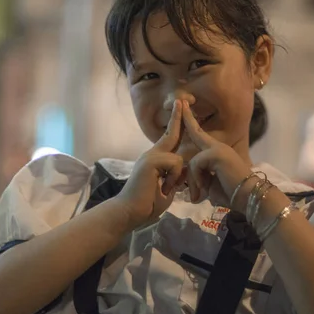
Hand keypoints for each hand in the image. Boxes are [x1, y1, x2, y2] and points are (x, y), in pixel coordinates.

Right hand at [116, 100, 185, 227]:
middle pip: (170, 134)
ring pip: (178, 158)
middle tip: (182, 100)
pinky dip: (174, 179)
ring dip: (178, 177)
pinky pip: (175, 164)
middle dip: (178, 118)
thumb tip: (184, 170)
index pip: (169, 139)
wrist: (129, 212)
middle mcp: (152, 154)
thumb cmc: (146, 205)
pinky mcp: (151, 161)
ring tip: (166, 189)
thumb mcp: (166, 188)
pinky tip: (164, 188)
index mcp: (155, 160)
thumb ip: (175, 177)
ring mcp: (150, 157)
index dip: (175, 125)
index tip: (180, 109)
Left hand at [181, 101, 250, 209]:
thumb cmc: (231, 193)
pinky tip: (206, 187)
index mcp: (216, 152)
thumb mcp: (210, 185)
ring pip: (193, 161)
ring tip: (199, 194)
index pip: (200, 134)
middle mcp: (217, 146)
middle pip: (196, 132)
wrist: (248, 197)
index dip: (191, 122)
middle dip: (186, 118)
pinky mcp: (217, 154)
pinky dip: (198, 180)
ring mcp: (218, 148)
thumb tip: (190, 190)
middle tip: (180, 101)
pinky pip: (196, 165)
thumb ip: (200, 179)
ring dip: (193, 181)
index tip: (184, 107)